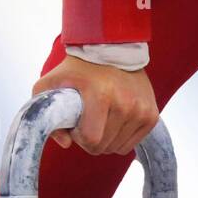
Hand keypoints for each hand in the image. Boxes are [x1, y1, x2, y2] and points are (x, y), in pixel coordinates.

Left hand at [33, 56, 158, 155]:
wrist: (111, 49)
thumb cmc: (77, 69)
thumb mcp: (50, 85)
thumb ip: (46, 115)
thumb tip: (66, 144)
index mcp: (100, 95)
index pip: (91, 140)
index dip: (78, 137)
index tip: (75, 124)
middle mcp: (125, 103)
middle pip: (104, 146)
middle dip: (91, 139)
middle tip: (87, 119)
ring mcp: (141, 110)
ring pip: (117, 147)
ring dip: (106, 138)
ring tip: (100, 118)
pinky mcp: (151, 114)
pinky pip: (132, 143)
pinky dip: (120, 137)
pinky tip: (113, 120)